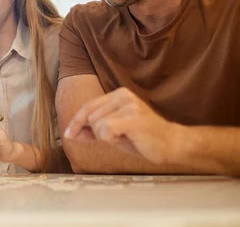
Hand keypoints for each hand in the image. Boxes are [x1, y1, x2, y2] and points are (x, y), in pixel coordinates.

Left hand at [64, 87, 180, 164]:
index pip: (88, 106)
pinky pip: (105, 130)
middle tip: (120, 136)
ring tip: (126, 136)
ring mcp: (129, 105)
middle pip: (90, 117)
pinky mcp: (133, 117)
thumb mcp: (113, 132)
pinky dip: (112, 139)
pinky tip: (127, 138)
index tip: (68, 134)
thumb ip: (92, 130)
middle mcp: (123, 95)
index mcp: (118, 94)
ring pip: (96, 125)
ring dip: (107, 137)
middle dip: (98, 133)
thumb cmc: (142, 138)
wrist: (171, 145)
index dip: (76, 121)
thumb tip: (71, 133)